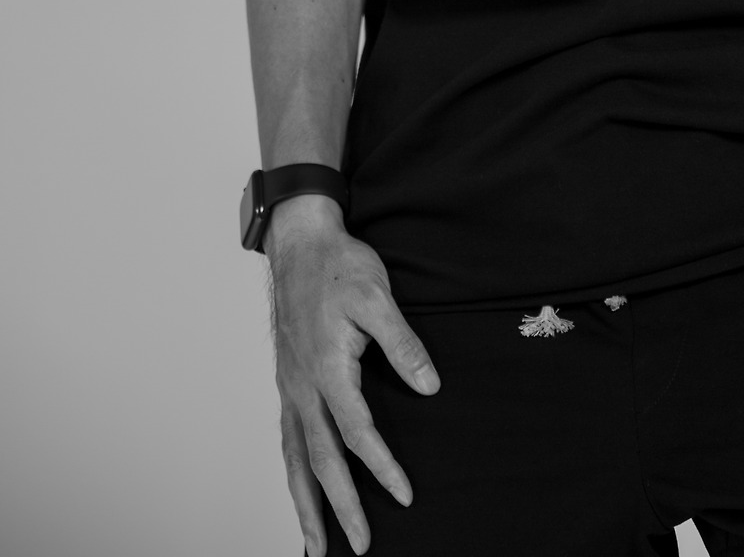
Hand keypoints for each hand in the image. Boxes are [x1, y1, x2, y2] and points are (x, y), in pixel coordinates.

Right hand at [265, 195, 439, 556]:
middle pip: (320, 460)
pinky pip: (288, 440)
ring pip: (295, 458)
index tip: (404, 495)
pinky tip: (302, 492)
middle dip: (340, 508)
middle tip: (360, 547)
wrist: (299, 243)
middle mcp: (303, 386)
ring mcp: (290, 387)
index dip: (381, 467)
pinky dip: (293, 474)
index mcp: (327, 367)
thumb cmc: (339, 267)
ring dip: (307, 505)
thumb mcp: (378, 296)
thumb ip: (403, 344)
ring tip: (316, 547)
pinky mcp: (287, 383)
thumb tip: (429, 387)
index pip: (355, 432)